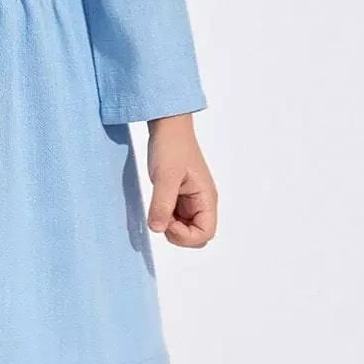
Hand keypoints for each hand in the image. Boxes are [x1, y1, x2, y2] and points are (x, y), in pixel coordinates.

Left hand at [145, 114, 216, 245]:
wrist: (167, 126)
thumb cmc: (171, 146)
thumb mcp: (165, 176)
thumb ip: (162, 204)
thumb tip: (157, 229)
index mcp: (206, 198)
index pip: (205, 234)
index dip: (185, 236)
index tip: (167, 223)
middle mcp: (202, 202)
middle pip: (196, 235)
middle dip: (178, 234)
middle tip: (161, 216)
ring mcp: (191, 201)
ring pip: (185, 228)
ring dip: (170, 225)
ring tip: (158, 206)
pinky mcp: (180, 197)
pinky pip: (176, 217)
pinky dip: (165, 217)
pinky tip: (157, 203)